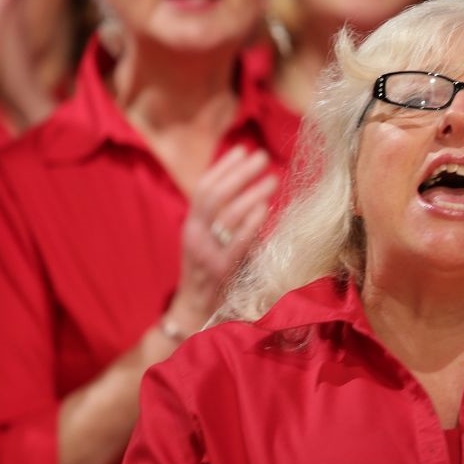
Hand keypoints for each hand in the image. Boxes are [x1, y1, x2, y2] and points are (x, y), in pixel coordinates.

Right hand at [166, 146, 278, 328]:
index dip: (223, 167)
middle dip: (239, 173)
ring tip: (272, 178)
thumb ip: (226, 218)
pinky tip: (266, 208)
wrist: (195, 314)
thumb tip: (250, 187)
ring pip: (226, 215)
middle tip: (262, 157)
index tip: (242, 149)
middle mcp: (194, 236)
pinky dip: (251, 222)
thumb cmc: (212, 275)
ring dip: (251, 192)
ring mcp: (206, 254)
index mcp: (191, 226)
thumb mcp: (212, 242)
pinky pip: (236, 242)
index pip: (204, 188)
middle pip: (215, 195)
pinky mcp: (221, 271)